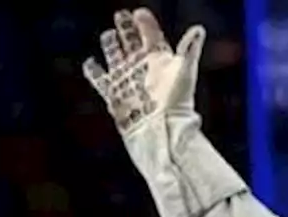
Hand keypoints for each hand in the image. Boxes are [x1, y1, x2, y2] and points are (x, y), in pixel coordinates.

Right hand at [83, 8, 205, 135]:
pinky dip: (93, 71)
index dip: (145, 23)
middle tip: (121, 14)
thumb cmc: (177, 103)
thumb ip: (189, 49)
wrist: (163, 132)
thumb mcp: (185, 72)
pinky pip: (100, 80)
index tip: (139, 12)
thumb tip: (198, 30)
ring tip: (107, 35)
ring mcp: (127, 81)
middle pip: (132, 42)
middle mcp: (143, 69)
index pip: (151, 35)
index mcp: (160, 60)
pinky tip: (89, 62)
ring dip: (111, 45)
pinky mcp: (115, 95)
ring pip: (116, 57)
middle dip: (126, 28)